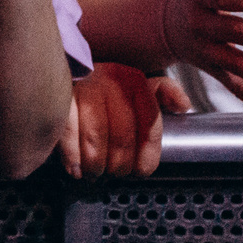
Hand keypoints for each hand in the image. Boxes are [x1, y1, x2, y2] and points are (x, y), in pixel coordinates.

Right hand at [58, 61, 191, 178]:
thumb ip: (164, 93)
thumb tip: (183, 105)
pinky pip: (69, 132)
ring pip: (96, 136)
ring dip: (96, 163)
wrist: (64, 70)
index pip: (150, 123)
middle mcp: (110, 79)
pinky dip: (72, 156)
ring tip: (94, 172)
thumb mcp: (138, 84)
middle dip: (119, 163)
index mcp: (133, 80)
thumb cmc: (104, 87)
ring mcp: (84, 87)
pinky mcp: (60, 97)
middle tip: (114, 173)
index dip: (147, 154)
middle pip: (123, 134)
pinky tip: (76, 169)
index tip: (140, 170)